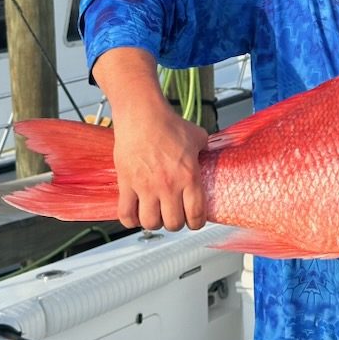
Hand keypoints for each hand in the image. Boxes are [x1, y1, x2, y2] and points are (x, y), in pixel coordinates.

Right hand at [112, 101, 208, 231]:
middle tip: (173, 216)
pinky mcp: (126, 184)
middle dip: (175, 224)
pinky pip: (125, 214)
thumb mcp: (198, 137)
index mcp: (189, 176)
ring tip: (155, 214)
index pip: (196, 215)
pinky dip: (130, 220)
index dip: (197, 223)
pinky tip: (135, 214)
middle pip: (173, 224)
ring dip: (154, 223)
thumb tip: (213, 153)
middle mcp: (168, 186)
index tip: (194, 221)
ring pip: (150, 223)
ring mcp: (145, 187)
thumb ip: (207, 150)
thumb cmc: (169, 124)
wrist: (142, 115)